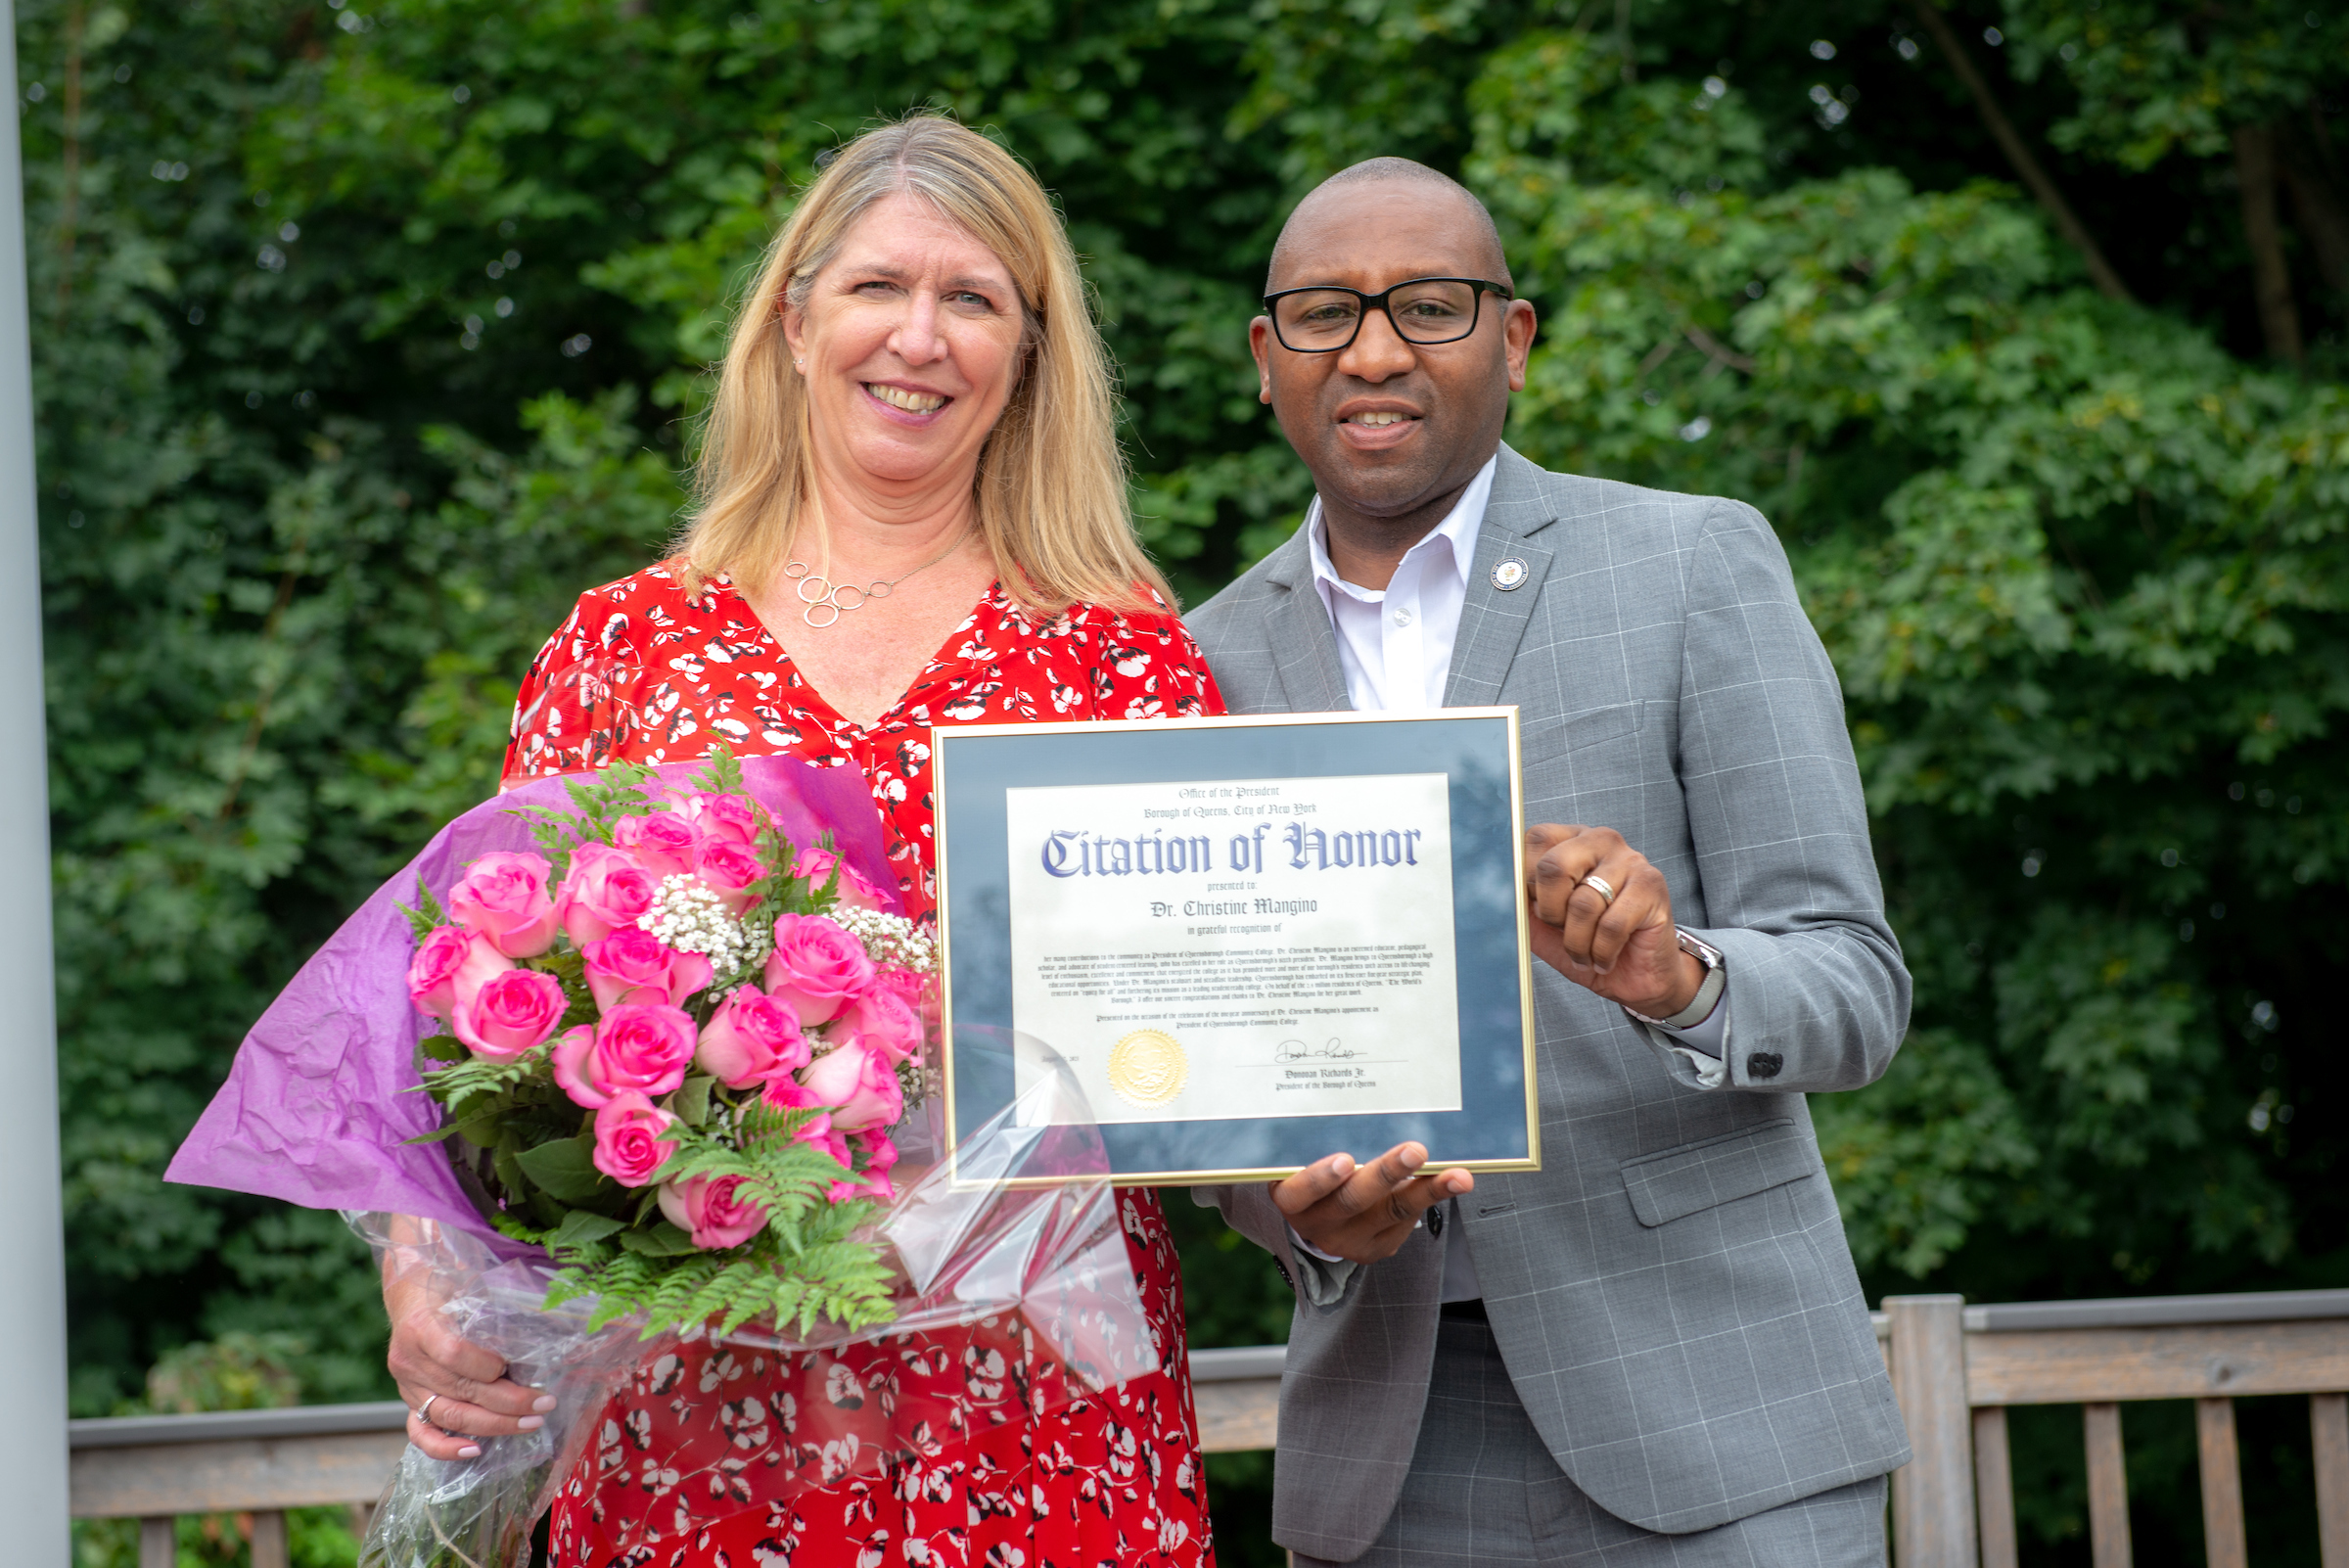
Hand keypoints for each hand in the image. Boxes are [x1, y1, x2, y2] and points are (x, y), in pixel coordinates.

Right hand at [383, 1249, 554, 1461]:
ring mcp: (407, 1384)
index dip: (486, 1364)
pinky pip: (420, 1432)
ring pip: (449, 1415)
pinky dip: (444, 1447)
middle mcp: (410, 1359)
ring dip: (494, 1425)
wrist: (410, 1293)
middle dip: (509, 1402)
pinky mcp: (409, 1401)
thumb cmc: (450, 1284)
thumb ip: (495, 1304)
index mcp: (421, 1325)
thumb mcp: (469, 1282)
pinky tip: (474, 1451)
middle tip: (545, 1404)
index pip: (454, 1353)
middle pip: (461, 1389)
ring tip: (530, 1424)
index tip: (513, 1365)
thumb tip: (549, 1319)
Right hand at [1271, 1142, 1472, 1266]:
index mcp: (1292, 1199)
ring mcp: (1349, 1240)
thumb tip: (1366, 1104)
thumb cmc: (1316, 1176)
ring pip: (1391, 1212)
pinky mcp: (1378, 1247)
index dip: (1320, 1178)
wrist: (1321, 1216)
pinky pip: (1407, 1221)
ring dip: (1428, 1190)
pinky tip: (1453, 1181)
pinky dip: (1431, 1197)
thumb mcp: (1305, 1160)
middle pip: (1353, 1201)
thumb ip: (1323, 1141)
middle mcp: (1318, 1224)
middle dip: (1387, 1174)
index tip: (1345, 1160)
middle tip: (1415, 1151)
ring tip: (1457, 1175)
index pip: (1300, 1191)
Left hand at [1525, 824, 1701, 1016]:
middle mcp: (1600, 841)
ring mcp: (1630, 860)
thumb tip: (1498, 894)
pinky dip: (1601, 952)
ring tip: (1584, 954)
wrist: (1638, 977)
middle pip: (1553, 867)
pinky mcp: (1652, 886)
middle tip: (1562, 932)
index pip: (1534, 840)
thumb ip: (1522, 907)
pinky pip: (1611, 924)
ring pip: (1583, 902)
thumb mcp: (1545, 929)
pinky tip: (1604, 959)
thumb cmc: (1590, 946)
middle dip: (1551, 912)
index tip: (1540, 910)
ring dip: (1577, 943)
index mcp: (1570, 841)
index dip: (1528, 883)